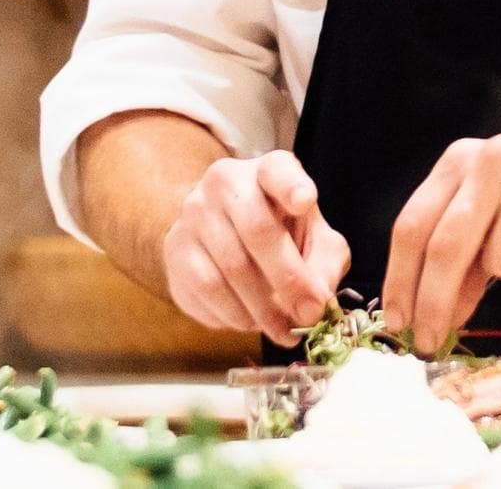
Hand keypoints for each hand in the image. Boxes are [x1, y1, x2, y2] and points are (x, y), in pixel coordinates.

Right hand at [162, 150, 349, 344]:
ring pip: (232, 267)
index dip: (291, 185)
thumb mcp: (314, 239)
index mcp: (269, 170)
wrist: (222, 234)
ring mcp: (195, 213)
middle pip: (258, 229)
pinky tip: (250, 321)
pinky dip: (234, 314)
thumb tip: (318, 302)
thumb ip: (324, 263)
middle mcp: (227, 181)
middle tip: (309, 315)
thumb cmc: (280, 232)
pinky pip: (207, 289)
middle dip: (289, 279)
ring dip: (263, 309)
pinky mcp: (175, 248)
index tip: (305, 201)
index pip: (277, 169)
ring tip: (284, 330)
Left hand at [382, 134, 500, 353]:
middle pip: (444, 245)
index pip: (413, 223)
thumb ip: (458, 263)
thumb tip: (424, 319)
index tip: (397, 322)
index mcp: (462, 160)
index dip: (399, 277)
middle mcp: (492, 161)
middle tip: (427, 342)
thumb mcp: (492, 224)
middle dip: (432, 302)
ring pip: (497, 262)